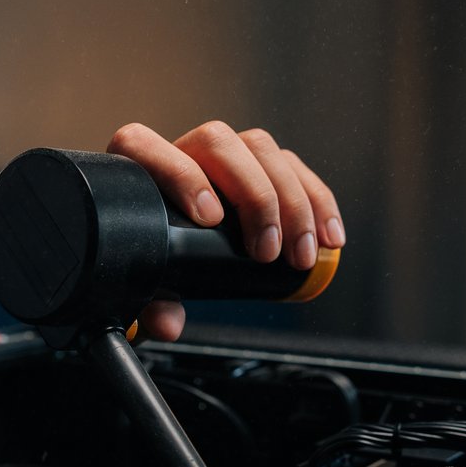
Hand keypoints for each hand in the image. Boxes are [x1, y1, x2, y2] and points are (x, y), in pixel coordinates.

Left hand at [106, 120, 345, 341]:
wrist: (164, 257)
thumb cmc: (148, 265)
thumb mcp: (144, 291)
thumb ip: (151, 306)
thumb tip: (169, 323)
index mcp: (136, 170)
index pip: (145, 146)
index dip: (180, 175)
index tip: (210, 218)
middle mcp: (179, 152)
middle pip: (219, 143)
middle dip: (255, 197)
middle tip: (267, 251)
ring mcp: (222, 156)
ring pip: (261, 149)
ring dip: (292, 202)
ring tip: (301, 255)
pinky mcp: (260, 166)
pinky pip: (294, 168)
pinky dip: (318, 202)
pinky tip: (329, 238)